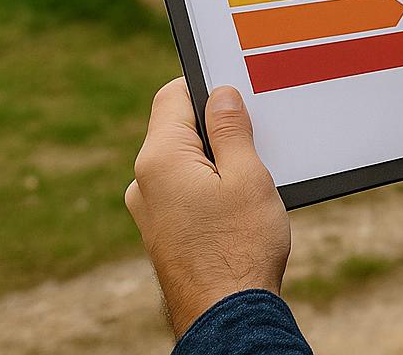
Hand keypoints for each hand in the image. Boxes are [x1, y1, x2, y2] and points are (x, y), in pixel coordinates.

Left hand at [125, 79, 289, 338]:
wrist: (226, 317)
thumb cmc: (240, 249)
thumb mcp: (247, 175)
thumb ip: (231, 129)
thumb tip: (220, 94)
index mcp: (159, 159)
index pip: (173, 95)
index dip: (207, 85)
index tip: (239, 90)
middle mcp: (144, 183)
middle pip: (179, 129)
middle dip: (218, 127)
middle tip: (258, 137)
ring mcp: (150, 211)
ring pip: (184, 162)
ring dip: (217, 160)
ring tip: (254, 178)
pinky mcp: (162, 233)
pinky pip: (184, 191)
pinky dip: (210, 186)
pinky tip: (241, 205)